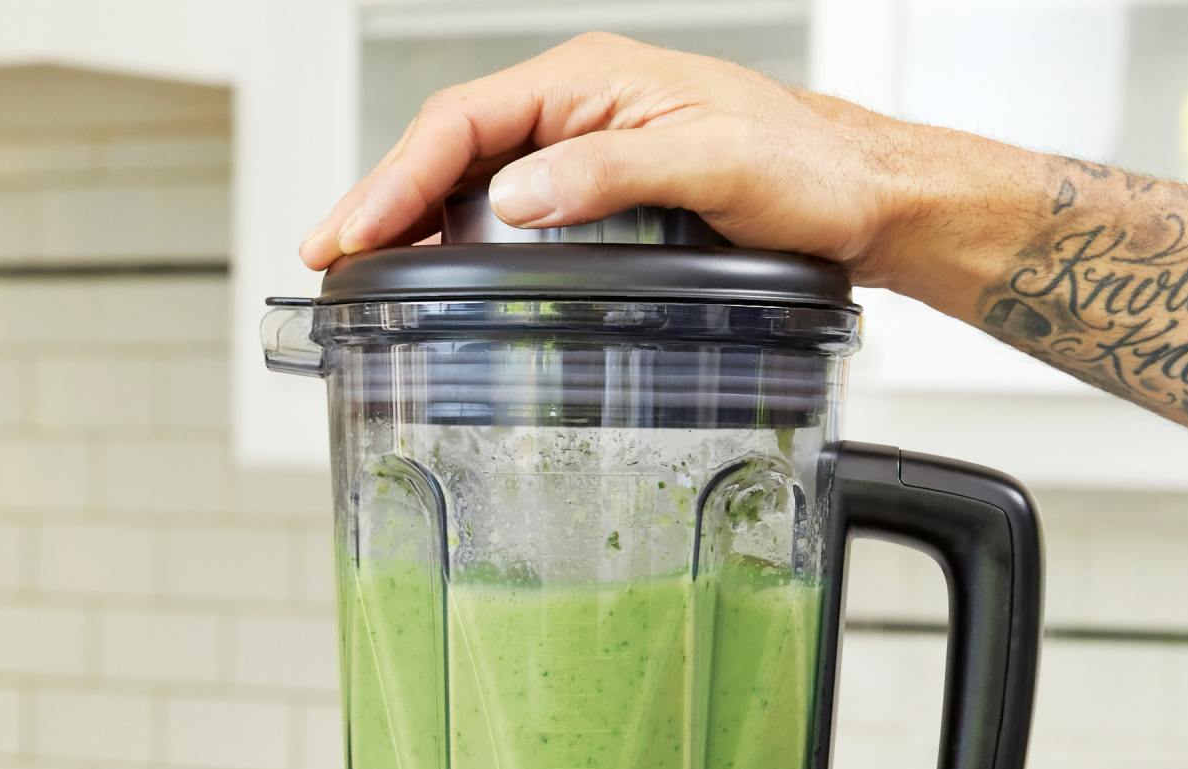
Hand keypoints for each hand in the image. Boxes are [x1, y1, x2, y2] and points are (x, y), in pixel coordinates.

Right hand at [298, 33, 932, 287]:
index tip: (352, 231)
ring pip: (474, 174)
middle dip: (382, 199)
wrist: (859, 195)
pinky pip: (511, 201)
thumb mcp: (710, 164)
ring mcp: (588, 144)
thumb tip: (515, 196)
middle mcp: (579, 104)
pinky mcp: (603, 185)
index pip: (462, 121)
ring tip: (364, 269)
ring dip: (413, 217)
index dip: (396, 177)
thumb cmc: (805, 171)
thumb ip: (609, 173)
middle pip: (451, 145)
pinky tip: (441, 268)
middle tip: (328, 257)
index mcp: (590, 80)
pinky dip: (461, 232)